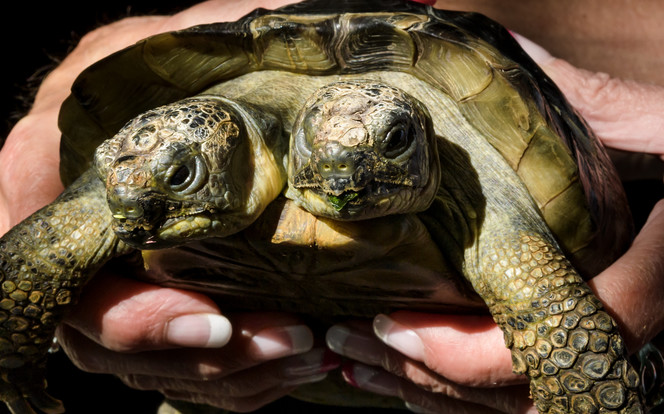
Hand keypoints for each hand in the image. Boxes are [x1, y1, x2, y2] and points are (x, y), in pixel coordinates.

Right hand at [0, 1, 341, 411]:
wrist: (203, 78)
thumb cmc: (192, 54)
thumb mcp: (192, 34)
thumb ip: (186, 49)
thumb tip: (203, 70)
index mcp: (45, 168)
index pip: (59, 276)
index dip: (130, 319)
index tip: (214, 321)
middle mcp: (60, 233)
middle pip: (101, 340)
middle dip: (198, 356)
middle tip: (286, 340)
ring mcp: (99, 273)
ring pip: (142, 364)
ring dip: (227, 374)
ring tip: (302, 349)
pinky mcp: (142, 296)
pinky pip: (172, 365)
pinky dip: (231, 376)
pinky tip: (288, 359)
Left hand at [325, 34, 663, 412]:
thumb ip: (606, 112)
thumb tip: (514, 42)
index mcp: (651, 285)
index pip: (545, 345)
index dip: (462, 352)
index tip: (388, 323)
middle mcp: (636, 342)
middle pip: (515, 392)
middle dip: (421, 373)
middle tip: (347, 343)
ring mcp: (621, 359)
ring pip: (518, 409)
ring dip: (430, 390)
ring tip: (357, 365)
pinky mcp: (601, 356)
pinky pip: (531, 402)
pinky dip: (464, 396)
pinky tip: (410, 381)